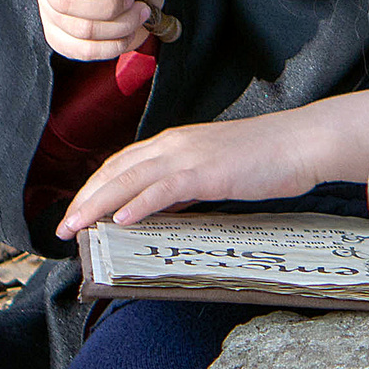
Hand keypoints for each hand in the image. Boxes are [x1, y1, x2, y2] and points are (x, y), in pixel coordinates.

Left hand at [55, 85, 368, 238]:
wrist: (306, 141)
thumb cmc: (271, 157)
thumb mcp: (220, 170)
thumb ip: (188, 185)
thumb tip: (162, 208)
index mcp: (178, 142)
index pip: (124, 163)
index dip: (96, 186)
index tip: (77, 209)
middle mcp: (177, 144)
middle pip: (117, 170)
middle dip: (86, 198)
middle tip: (62, 227)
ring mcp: (191, 156)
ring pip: (131, 179)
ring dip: (98, 204)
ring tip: (76, 227)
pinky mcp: (209, 171)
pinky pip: (165, 188)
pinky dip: (139, 202)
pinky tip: (122, 219)